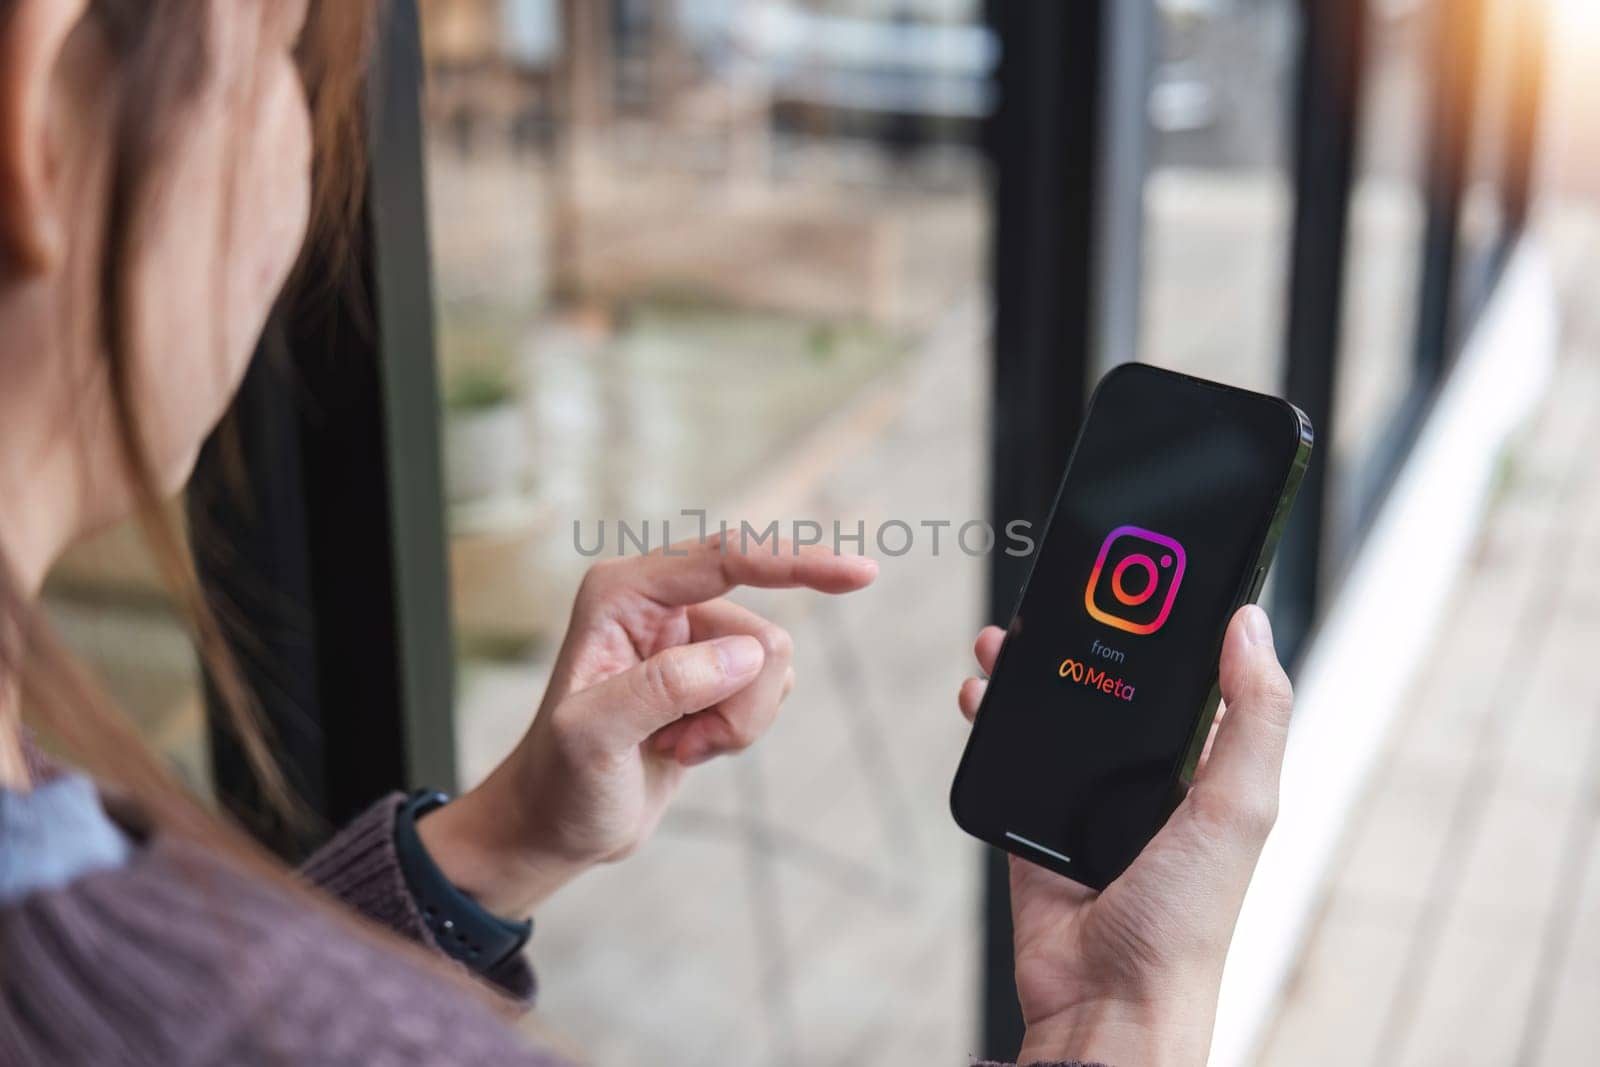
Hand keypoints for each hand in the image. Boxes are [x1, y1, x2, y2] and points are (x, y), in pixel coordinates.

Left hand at [420, 535, 876, 915]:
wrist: (557, 826)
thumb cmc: (560, 780)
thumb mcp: (592, 737)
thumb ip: (663, 687)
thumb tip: (746, 653)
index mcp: (626, 592)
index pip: (729, 559)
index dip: (798, 562)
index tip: (862, 575)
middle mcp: (661, 602)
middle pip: (763, 635)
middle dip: (738, 705)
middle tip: (677, 743)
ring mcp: (690, 638)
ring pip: (773, 670)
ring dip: (735, 724)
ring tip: (673, 748)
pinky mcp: (712, 674)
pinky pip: (769, 693)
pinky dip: (735, 733)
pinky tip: (685, 748)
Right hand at [957, 605, 1292, 1066]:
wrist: (1106, 1002)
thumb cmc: (1186, 924)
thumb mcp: (1238, 808)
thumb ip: (1253, 717)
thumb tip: (1252, 625)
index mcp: (1207, 775)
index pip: (1190, 681)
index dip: (1166, 629)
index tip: (1142, 577)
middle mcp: (1149, 786)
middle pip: (1110, 690)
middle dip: (1082, 639)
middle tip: (1059, 598)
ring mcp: (1087, 806)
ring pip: (1055, 717)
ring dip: (1027, 672)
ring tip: (1004, 639)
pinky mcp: (1034, 827)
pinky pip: (1010, 760)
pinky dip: (991, 722)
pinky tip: (980, 696)